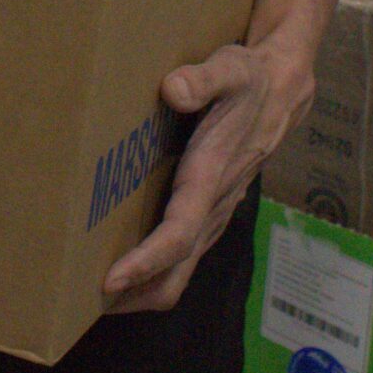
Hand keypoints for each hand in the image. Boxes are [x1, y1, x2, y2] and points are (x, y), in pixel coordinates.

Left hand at [99, 39, 314, 312]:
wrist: (284, 92)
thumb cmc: (250, 80)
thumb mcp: (231, 67)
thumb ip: (204, 78)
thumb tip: (173, 89)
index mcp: (212, 175)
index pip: (179, 233)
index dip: (146, 261)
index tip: (111, 280)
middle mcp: (214, 204)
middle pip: (178, 270)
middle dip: (138, 294)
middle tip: (88, 305)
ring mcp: (215, 212)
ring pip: (181, 268)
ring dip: (145, 287)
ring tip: (99, 295)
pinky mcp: (212, 209)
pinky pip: (184, 253)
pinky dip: (157, 270)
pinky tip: (129, 265)